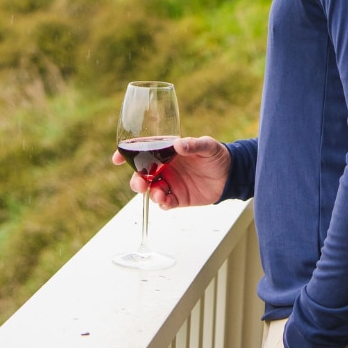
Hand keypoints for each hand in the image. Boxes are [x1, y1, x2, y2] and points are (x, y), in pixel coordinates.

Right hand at [112, 135, 229, 208]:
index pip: (143, 150)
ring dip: (149, 192)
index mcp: (167, 151)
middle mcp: (164, 167)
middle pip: (141, 173)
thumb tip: (178, 144)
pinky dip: (161, 203)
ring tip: (158, 194)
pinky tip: (165, 201)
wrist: (230, 176)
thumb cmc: (217, 155)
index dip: (127, 153)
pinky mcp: (177, 198)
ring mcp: (169, 183)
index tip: (117, 158)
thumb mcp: (207, 146)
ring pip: (150, 189)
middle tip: (140, 184)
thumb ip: (193, 145)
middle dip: (136, 179)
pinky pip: (163, 202)